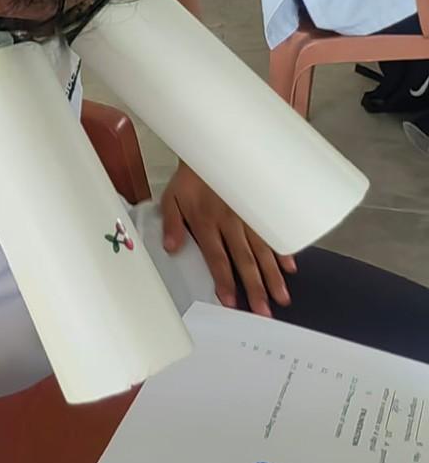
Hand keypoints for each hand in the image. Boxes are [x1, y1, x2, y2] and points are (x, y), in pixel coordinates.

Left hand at [161, 162, 296, 316]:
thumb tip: (171, 249)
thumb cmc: (190, 178)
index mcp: (207, 223)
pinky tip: (290, 268)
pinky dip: (282, 250)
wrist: (212, 150)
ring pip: (263, 251)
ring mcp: (248, 216)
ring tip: (281, 297)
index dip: (225, 281)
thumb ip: (172, 224)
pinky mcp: (259, 209)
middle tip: (264, 312)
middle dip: (255, 288)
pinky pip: (272, 232)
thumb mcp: (172, 199)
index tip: (232, 303)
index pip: (218, 258)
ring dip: (273, 276)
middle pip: (245, 261)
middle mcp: (230, 223)